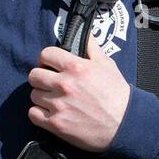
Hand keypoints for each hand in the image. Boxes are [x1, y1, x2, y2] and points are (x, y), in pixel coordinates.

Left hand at [27, 32, 130, 151]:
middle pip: (34, 75)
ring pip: (33, 95)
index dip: (47, 59)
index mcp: (76, 68)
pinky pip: (32, 114)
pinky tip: (50, 113)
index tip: (50, 65)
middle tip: (50, 83)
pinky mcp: (56, 124)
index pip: (45, 54)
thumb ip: (92, 48)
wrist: (125, 125)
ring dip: (42, 96)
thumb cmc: (117, 95)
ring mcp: (59, 105)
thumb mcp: (107, 65)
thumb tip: (84, 33)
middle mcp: (65, 85)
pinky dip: (39, 114)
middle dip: (41, 78)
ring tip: (54, 100)